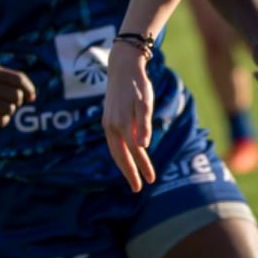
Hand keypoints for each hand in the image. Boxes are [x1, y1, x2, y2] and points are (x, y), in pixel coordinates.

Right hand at [0, 64, 34, 127]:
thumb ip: (17, 83)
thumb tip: (33, 98)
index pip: (19, 79)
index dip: (29, 89)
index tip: (29, 96)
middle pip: (17, 96)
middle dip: (18, 101)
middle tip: (10, 101)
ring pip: (10, 110)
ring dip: (10, 111)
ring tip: (0, 107)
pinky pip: (2, 121)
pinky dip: (3, 119)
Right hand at [101, 41, 157, 191]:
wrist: (122, 69)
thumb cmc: (139, 86)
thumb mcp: (146, 103)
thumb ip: (145, 124)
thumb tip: (144, 146)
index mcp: (122, 124)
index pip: (135, 153)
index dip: (143, 167)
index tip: (151, 181)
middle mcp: (112, 127)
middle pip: (120, 156)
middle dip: (129, 173)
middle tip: (138, 189)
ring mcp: (107, 124)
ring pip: (114, 151)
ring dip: (123, 166)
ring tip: (132, 177)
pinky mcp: (106, 121)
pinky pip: (112, 143)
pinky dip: (118, 154)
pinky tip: (125, 159)